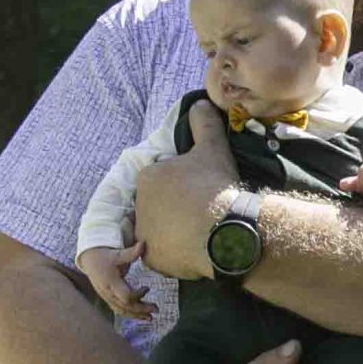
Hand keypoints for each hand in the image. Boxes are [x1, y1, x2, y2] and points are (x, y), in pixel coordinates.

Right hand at [75, 242, 152, 319]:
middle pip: (125, 307)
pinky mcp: (108, 298)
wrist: (89, 259)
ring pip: (121, 311)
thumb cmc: (104, 256)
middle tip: (156, 309)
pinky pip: (119, 309)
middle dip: (141, 310)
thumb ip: (130, 253)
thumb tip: (143, 244)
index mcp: (111, 282)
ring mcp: (107, 297)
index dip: (138, 295)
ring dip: (136, 315)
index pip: (126, 296)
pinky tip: (140, 315)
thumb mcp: (117, 253)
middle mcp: (108, 293)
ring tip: (150, 318)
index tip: (148, 288)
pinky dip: (130, 313)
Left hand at [132, 101, 234, 281]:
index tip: (201, 189)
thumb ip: (204, 123)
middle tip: (204, 211)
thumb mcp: (213, 148)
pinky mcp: (154, 260)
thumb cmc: (215, 187)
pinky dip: (179, 253)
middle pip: (160, 205)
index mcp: (148, 177)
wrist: (224, 232)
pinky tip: (199, 249)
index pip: (163, 179)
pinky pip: (166, 255)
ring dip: (176, 231)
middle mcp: (138, 206)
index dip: (183, 183)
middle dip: (177, 208)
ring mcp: (145, 235)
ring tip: (204, 232)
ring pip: (161, 231)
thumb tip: (200, 102)